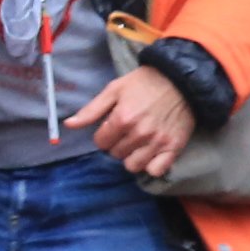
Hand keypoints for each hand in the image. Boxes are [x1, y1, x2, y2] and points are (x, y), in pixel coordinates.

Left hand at [71, 64, 193, 178]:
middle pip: (116, 154)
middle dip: (116, 144)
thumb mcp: (114, 90)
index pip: (101, 142)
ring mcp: (157, 142)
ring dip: (131, 157)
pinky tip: (150, 154)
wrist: (180, 80)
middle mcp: (139, 133)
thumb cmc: (144, 83)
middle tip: (125, 132)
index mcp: (122, 119)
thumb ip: (91, 110)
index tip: (111, 127)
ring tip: (136, 144)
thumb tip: (69, 125)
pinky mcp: (174, 147)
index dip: (103, 135)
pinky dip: (151, 165)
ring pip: (133, 165)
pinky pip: (156, 170)